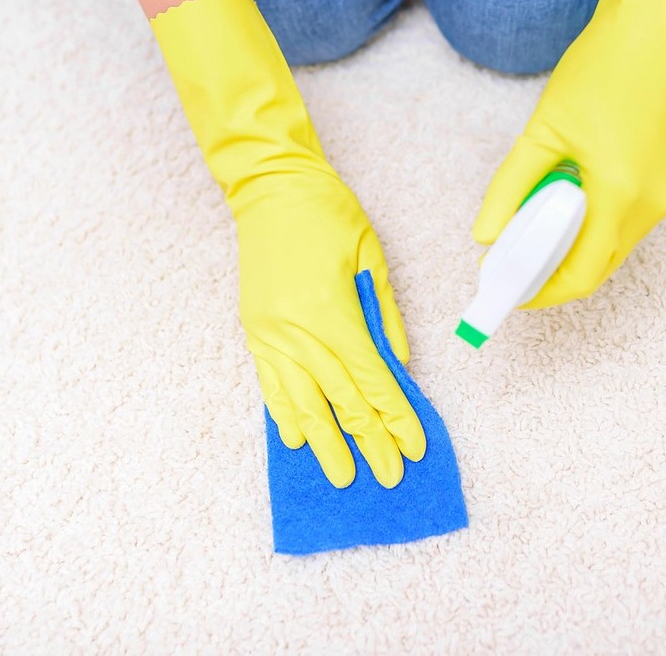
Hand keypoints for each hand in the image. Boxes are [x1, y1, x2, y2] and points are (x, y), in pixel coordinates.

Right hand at [234, 163, 424, 487]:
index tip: (412, 446)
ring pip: (300, 401)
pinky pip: (270, 383)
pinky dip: (283, 413)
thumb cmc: (328, 214)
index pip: (370, 379)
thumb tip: (399, 364)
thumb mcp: (371, 257)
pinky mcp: (253, 331)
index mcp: (330, 311)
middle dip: (367, 441)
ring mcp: (269, 334)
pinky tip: (294, 440)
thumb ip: (385, 315)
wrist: (271, 189)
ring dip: (323, 443)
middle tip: (386, 477)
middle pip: (338, 399)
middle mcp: (296, 330)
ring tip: (341, 476)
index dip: (394, 416)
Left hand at [474, 0, 665, 308]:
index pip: (580, 275)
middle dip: (553, 269)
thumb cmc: (602, 71)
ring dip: (573, 242)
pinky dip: (595, 221)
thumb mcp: (542, 133)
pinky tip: (569, 194)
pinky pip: (628, 221)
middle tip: (511, 257)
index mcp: (622, 194)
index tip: (509, 291)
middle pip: (598, 266)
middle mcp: (654, 204)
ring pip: (613, 244)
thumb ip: (511, 188)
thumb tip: (486, 235)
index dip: (541, 291)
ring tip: (536, 215)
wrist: (655, 31)